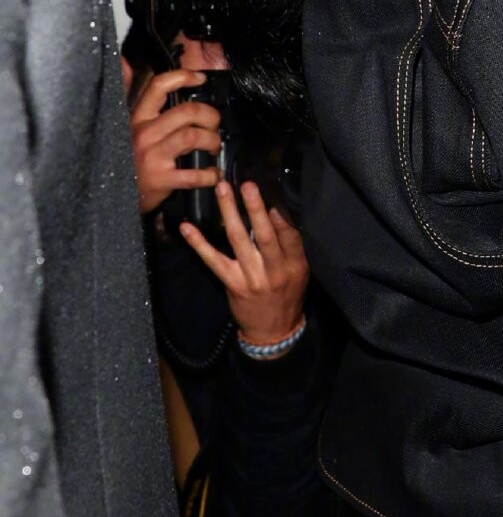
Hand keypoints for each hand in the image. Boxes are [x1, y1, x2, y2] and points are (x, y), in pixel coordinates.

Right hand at [129, 68, 221, 213]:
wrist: (114, 199)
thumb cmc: (126, 159)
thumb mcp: (124, 126)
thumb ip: (129, 95)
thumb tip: (125, 62)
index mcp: (137, 118)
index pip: (159, 86)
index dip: (184, 77)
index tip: (201, 78)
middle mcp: (144, 133)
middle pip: (187, 111)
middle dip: (210, 115)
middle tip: (215, 124)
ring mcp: (152, 156)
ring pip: (193, 136)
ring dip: (212, 140)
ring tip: (214, 146)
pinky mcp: (161, 180)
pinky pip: (195, 173)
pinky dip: (210, 174)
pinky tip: (212, 174)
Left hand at [179, 182, 308, 346]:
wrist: (273, 331)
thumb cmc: (288, 294)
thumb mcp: (301, 270)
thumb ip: (292, 245)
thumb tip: (280, 210)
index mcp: (294, 264)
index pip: (290, 235)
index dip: (281, 215)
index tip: (274, 192)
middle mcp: (273, 270)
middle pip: (264, 235)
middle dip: (255, 208)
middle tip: (247, 185)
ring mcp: (251, 277)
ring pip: (238, 240)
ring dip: (229, 213)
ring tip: (222, 190)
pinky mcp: (231, 283)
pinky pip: (213, 260)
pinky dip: (199, 243)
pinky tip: (187, 228)